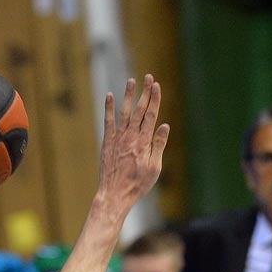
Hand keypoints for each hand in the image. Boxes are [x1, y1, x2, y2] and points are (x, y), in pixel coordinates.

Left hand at [94, 74, 170, 217]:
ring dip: (129, 96)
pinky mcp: (107, 143)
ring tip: (132, 81)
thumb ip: (158, 145)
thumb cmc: (137, 184)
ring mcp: (118, 139)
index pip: (151, 115)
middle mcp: (131, 137)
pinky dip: (109, 108)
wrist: (115, 194)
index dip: (155, 99)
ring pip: (125, 112)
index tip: (157, 85)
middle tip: (148, 77)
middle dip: (145, 92)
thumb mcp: (154, 167)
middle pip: (140, 110)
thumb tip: (164, 126)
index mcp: (145, 142)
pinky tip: (109, 96)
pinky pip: (108, 122)